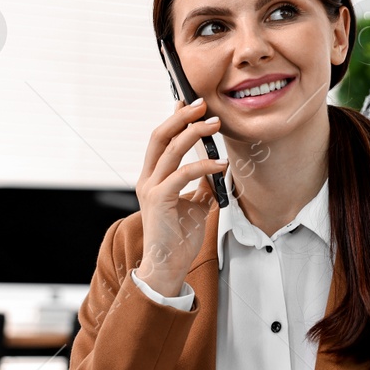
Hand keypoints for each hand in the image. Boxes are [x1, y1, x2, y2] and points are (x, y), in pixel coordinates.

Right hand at [134, 97, 226, 296]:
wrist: (168, 266)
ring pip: (171, 149)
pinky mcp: (159, 199)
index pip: (160, 140)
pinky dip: (204, 165)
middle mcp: (148, 179)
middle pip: (160, 136)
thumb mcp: (195, 204)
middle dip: (181, 117)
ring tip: (216, 124)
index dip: (173, 119)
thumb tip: (218, 167)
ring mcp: (151, 188)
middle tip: (202, 104)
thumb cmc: (179, 238)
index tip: (188, 103)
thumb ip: (202, 184)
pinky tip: (221, 164)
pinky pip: (183, 174)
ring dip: (195, 132)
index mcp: (152, 178)